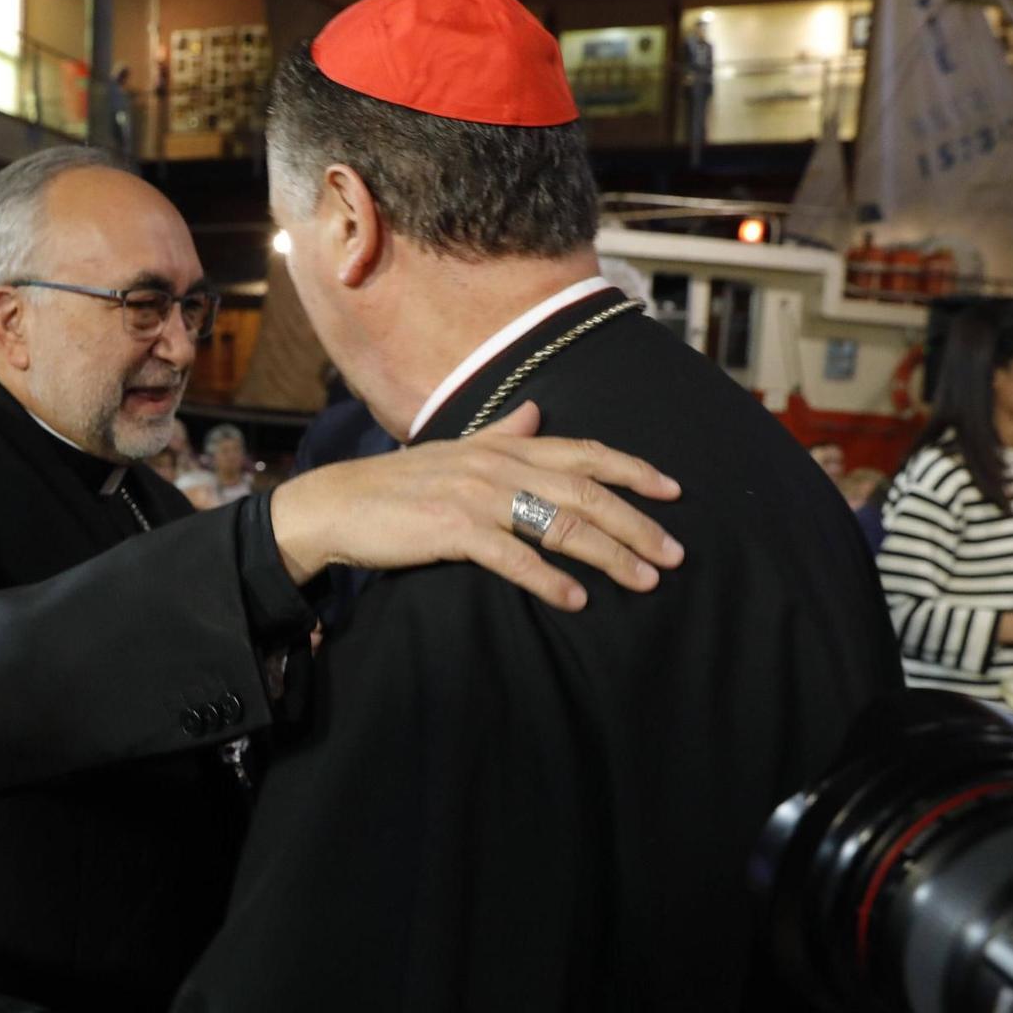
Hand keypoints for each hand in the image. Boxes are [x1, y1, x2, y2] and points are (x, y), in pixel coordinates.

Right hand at [268, 401, 684, 609]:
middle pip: (586, 491)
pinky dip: (549, 580)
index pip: (584, 451)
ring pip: (561, 523)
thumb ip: (501, 434)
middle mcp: (498, 465)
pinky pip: (514, 557)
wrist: (337, 504)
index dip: (633, 469)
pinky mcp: (453, 529)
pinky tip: (576, 600)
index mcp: (504, 445)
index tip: (674, 491)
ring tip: (643, 580)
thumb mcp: (456, 451)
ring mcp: (477, 496)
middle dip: (637, 523)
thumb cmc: (399, 485)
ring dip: (609, 554)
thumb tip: (535, 412)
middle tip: (675, 554)